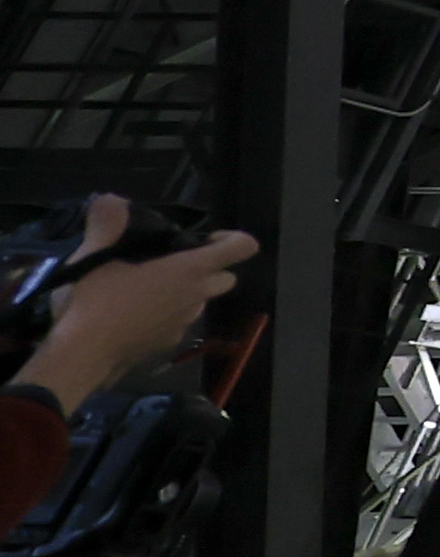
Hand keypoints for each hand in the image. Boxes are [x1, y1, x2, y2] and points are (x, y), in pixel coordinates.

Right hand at [16, 199, 255, 406]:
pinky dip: (168, 314)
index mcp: (190, 271)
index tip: (206, 238)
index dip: (233, 238)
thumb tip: (111, 199)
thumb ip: (108, 225)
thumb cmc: (94, 303)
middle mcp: (196, 298)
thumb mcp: (94, 257)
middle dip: (210, 267)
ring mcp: (184, 324)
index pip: (242, 248)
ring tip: (150, 285)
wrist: (81, 357)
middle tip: (173, 260)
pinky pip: (179, 322)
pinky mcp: (167, 344)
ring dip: (188, 292)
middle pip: (226, 277)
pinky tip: (135, 312)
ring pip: (202, 302)